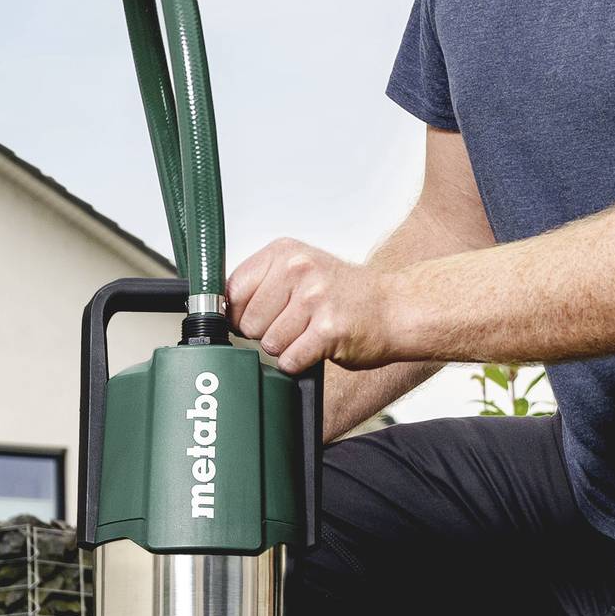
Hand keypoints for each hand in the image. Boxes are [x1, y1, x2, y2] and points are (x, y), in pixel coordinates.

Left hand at [227, 239, 407, 372]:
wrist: (396, 308)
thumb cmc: (347, 294)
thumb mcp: (302, 271)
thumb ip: (262, 284)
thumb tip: (218, 310)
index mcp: (286, 252)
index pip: (232, 290)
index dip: (239, 312)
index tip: (256, 317)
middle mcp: (299, 270)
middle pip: (247, 322)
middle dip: (266, 333)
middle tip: (295, 324)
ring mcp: (315, 299)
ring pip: (268, 344)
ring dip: (287, 348)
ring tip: (310, 333)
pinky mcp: (328, 330)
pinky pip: (290, 360)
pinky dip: (300, 363)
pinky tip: (318, 347)